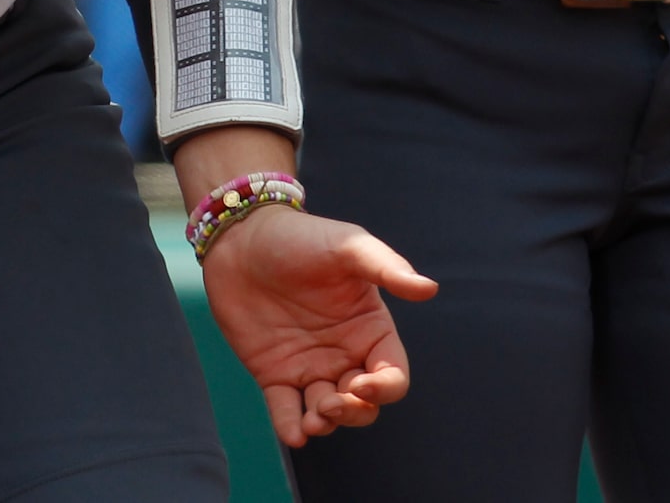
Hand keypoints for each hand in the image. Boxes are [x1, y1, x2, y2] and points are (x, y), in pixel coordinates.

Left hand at [200, 204, 436, 448]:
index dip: (384, 389)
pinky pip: (286, 409)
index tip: (362, 384)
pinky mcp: (273, 372)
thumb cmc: (301, 238)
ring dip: (326, 423)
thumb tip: (429, 288)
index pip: (392, 376)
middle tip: (330, 402)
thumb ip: (386, 267)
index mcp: (370, 331)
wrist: (241, 236)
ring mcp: (309, 366)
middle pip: (364, 404)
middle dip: (353, 412)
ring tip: (313, 420)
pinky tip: (293, 433)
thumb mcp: (347, 246)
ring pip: (329, 412)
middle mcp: (345, 355)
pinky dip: (291, 426)